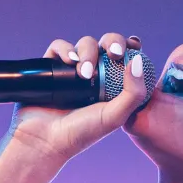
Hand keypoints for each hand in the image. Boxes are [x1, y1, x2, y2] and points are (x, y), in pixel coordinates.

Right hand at [8, 33, 146, 164]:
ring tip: (83, 74)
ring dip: (88, 52)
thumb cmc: (80, 133)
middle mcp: (94, 76)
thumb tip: (138, 60)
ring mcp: (72, 71)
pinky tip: (69, 62)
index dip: (131, 46)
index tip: (134, 46)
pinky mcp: (51, 68)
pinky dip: (65, 49)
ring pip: (85, 43)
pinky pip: (59, 47)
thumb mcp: (114, 117)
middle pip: (107, 44)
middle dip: (112, 42)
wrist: (44, 140)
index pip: (126, 57)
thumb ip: (133, 93)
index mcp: (112, 86)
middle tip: (114, 53)